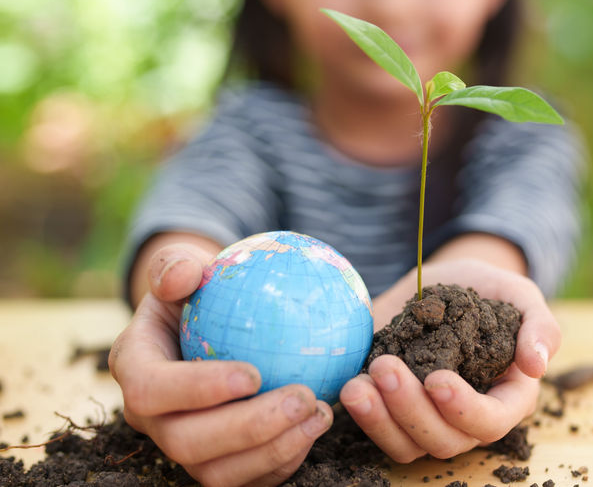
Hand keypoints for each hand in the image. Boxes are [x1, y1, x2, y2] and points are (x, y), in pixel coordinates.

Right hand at [110, 244, 333, 486]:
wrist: (213, 326)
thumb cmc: (201, 291)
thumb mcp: (184, 267)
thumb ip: (177, 264)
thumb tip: (185, 274)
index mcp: (135, 370)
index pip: (152, 391)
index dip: (198, 390)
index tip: (253, 373)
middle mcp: (154, 419)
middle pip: (187, 444)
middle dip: (248, 428)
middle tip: (303, 397)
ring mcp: (185, 448)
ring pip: (218, 473)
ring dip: (274, 450)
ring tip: (320, 414)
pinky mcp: (220, 465)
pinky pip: (250, 480)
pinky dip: (284, 462)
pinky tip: (318, 429)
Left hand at [340, 258, 560, 461]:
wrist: (443, 282)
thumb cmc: (488, 289)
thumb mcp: (518, 294)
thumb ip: (539, 325)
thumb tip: (537, 365)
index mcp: (508, 396)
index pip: (493, 421)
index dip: (465, 409)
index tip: (436, 378)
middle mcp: (468, 418)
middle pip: (446, 440)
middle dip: (412, 410)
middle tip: (385, 366)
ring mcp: (430, 420)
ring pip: (409, 445)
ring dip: (381, 419)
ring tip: (358, 385)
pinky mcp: (395, 413)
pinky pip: (381, 433)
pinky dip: (364, 417)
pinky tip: (351, 385)